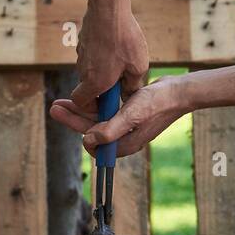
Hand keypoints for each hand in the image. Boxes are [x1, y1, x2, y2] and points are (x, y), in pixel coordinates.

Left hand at [49, 76, 187, 157]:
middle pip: (92, 130)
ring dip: (81, 110)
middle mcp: (124, 137)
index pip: (94, 142)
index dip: (77, 128)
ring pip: (97, 120)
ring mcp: (126, 126)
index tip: (65, 114)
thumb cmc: (158, 103)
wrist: (179, 91)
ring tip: (62, 100)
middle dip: (72, 118)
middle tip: (55, 106)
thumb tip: (88, 141)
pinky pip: (106, 112)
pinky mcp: (129, 114)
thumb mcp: (132, 115)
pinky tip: (86, 95)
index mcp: (124, 143)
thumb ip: (110, 130)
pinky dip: (94, 104)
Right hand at [70, 0, 149, 116]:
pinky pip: (91, 54)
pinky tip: (116, 43)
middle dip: (102, 87)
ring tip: (122, 57)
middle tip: (121, 78)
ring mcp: (80, 54)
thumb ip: (132, 86)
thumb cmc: (125, 39)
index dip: (91, 106)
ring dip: (103, 69)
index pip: (81, 103)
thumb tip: (128, 95)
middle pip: (87, 86)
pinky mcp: (82, 41)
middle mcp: (83, 70)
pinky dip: (101, 54)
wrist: (108, 8)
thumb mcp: (138, 66)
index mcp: (95, 82)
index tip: (108, 101)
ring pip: (90, 69)